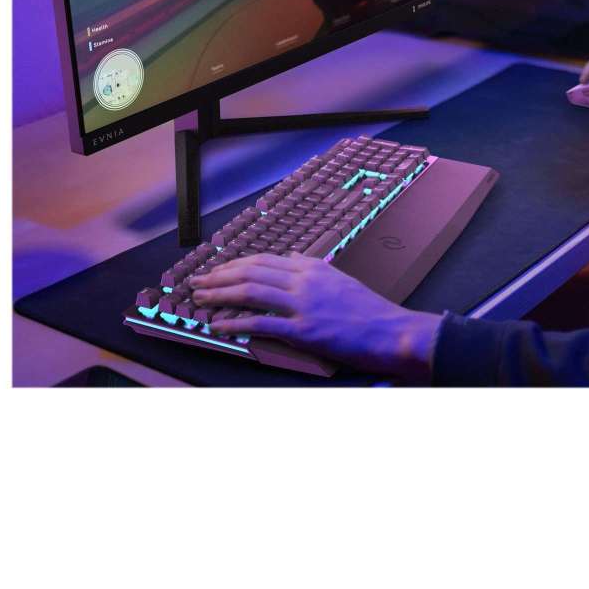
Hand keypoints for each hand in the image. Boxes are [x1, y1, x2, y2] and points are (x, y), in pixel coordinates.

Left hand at [192, 254, 441, 381]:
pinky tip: (218, 326)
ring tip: (200, 299)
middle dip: (219, 276)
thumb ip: (313, 269)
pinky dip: (235, 324)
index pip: (263, 260)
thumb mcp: (340, 280)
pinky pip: (261, 323)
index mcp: (312, 268)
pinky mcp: (304, 330)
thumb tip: (290, 257)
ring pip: (251, 292)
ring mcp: (303, 305)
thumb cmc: (369, 311)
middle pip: (251, 271)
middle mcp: (305, 281)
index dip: (234, 264)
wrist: (391, 331)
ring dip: (220, 294)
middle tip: (197, 282)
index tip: (216, 270)